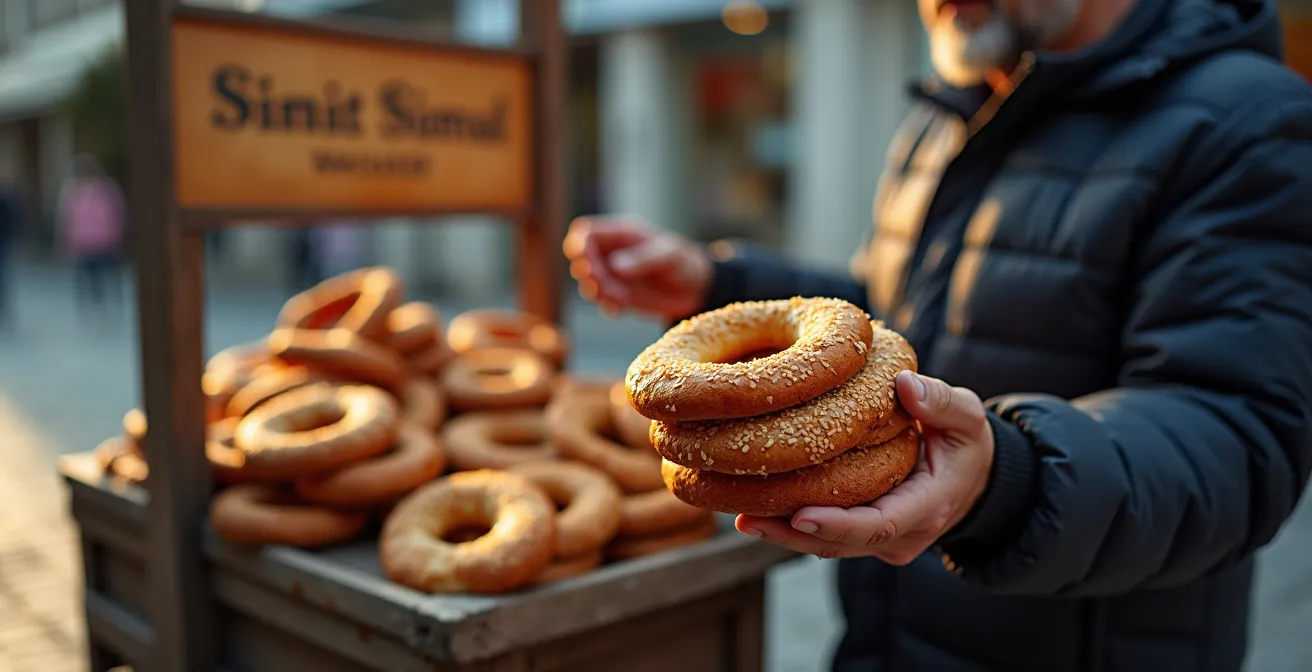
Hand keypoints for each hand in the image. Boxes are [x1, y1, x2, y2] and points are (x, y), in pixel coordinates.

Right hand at [562, 215, 711, 319]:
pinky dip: (606, 305)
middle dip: (587, 272)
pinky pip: (602, 300)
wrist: (696, 287)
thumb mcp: (668, 255)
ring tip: (618, 299)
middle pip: (581, 258)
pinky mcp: (619, 296)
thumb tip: (615, 266)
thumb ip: (642, 259)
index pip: (586, 232)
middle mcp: (612, 254)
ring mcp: (614, 276)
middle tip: (602, 284)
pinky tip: (618, 310)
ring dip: (596, 291)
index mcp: (621, 235)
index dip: (579, 244)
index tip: (584, 258)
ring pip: (588, 282)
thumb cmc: (683, 261)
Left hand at [736, 370, 994, 564]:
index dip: (838, 524)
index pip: (880, 526)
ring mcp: (880, 542)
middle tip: (748, 519)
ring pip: (827, 547)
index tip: (800, 516)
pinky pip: (824, 536)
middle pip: (843, 544)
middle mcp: (902, 536)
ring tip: (740, 518)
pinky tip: (752, 507)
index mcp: (927, 509)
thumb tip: (905, 385)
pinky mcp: (861, 535)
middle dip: (794, 534)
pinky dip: (790, 525)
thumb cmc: (965, 442)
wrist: (972, 477)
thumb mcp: (966, 417)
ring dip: (783, 535)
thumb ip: (941, 402)